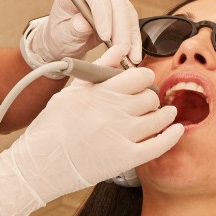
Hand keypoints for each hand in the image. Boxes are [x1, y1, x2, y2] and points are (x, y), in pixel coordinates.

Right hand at [0, 57, 181, 215]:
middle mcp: (112, 112)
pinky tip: (175, 131)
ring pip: (158, 119)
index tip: (142, 83)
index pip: (138, 76)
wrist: (39, 165)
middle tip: (147, 102)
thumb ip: (97, 70)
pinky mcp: (124, 158)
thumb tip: (118, 51)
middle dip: (151, 97)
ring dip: (165, 114)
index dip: (144, 78)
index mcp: (99, 93)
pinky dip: (172, 136)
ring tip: (164, 114)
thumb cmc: (50, 129)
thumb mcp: (70, 93)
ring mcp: (120, 136)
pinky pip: (159, 145)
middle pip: (150, 97)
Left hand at [27, 0, 141, 65]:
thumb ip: (72, 27)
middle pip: (116, 2)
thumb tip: (84, 23)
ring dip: (130, 36)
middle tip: (120, 49)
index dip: (103, 14)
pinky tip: (134, 54)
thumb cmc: (60, 34)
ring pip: (127, 13)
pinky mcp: (122, 11)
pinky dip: (134, 40)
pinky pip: (132, 24)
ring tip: (129, 56)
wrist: (66, 41)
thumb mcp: (61, 33)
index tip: (105, 35)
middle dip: (120, 28)